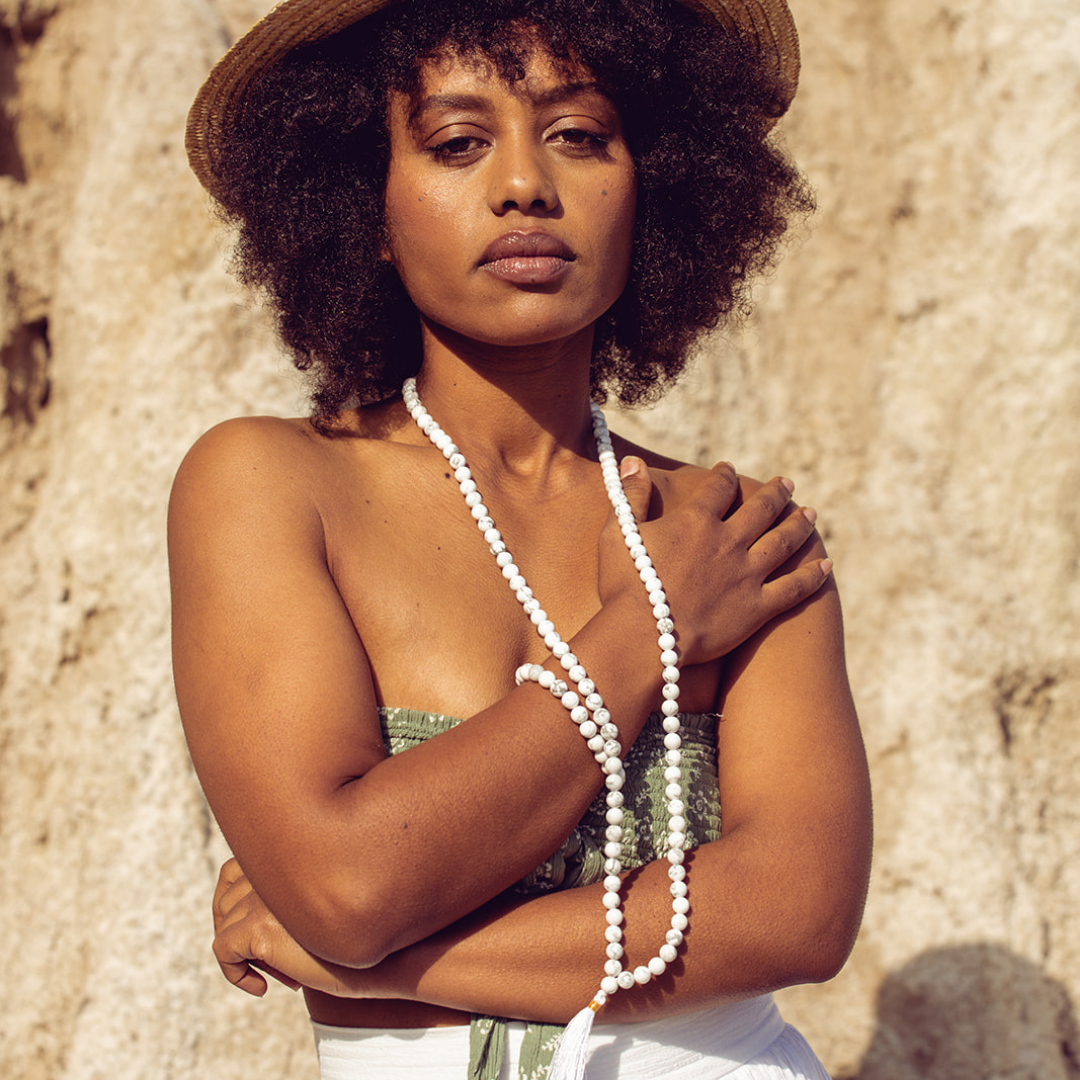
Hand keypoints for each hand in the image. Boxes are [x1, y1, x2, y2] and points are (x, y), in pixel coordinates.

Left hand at [212, 857, 352, 997]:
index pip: (232, 871)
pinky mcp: (261, 926)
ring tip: (280, 972)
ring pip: (224, 927)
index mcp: (287, 855)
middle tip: (268, 960)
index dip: (232, 905)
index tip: (250, 934)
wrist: (387, 957)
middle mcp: (274, 867)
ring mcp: (265, 896)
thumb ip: (286, 896)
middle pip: (224, 902)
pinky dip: (234, 974)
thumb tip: (236, 919)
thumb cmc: (356, 934)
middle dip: (238, 933)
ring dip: (245, 955)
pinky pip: (223, 951)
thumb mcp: (316, 906)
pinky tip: (261, 988)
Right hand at [599, 459, 830, 666]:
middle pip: (760, 509)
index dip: (725, 476)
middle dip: (775, 493)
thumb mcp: (618, 532)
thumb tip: (632, 461)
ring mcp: (747, 575)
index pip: (718, 489)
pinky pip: (793, 588)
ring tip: (810, 513)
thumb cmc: (624, 585)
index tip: (730, 469)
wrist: (643, 638)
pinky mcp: (757, 608)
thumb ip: (630, 495)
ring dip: (798, 524)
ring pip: (783, 542)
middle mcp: (728, 542)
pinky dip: (812, 575)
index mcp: (696, 521)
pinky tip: (826, 565)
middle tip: (788, 483)